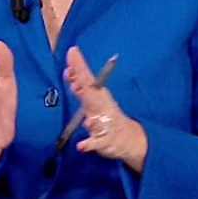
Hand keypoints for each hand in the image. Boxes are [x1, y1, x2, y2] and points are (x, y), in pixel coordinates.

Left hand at [65, 46, 147, 171]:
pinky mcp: (105, 141)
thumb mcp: (94, 98)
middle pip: (91, 95)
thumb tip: (69, 70)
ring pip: (96, 121)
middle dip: (82, 86)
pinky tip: (82, 146)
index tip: (71, 52)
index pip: (87, 78)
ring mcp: (104, 124)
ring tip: (87, 120)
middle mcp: (102, 107)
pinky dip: (89, 145)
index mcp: (98, 95)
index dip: (79, 66)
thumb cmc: (106, 115)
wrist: (128, 138)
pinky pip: (97, 143)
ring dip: (91, 121)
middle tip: (73, 76)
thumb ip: (80, 85)